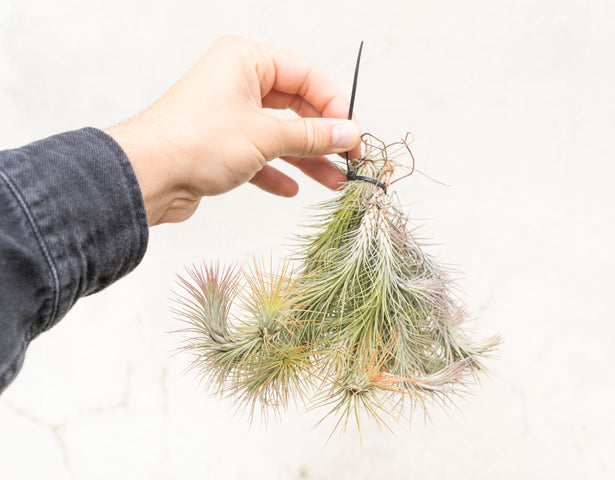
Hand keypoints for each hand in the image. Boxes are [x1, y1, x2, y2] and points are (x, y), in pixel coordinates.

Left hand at [105, 36, 361, 225]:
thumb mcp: (265, 136)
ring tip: (335, 183)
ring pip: (280, 135)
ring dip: (307, 159)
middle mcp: (238, 83)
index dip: (334, 105)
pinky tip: (291, 189)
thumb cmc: (195, 142)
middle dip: (323, 137)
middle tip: (349, 159)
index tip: (353, 134)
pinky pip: (259, 156)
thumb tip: (350, 133)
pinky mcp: (220, 146)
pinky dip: (276, 171)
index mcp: (246, 61)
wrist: (146, 177)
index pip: (306, 76)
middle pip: (296, 106)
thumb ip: (312, 136)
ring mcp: (229, 115)